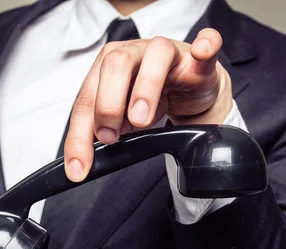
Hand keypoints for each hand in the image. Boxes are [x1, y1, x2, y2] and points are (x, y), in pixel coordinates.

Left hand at [63, 29, 232, 181]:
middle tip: (111, 137)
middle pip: (114, 65)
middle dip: (107, 105)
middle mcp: (133, 53)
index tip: (80, 167)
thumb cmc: (154, 98)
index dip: (80, 135)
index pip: (87, 100)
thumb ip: (105, 131)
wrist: (191, 90)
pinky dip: (205, 45)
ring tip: (141, 119)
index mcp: (106, 68)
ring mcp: (167, 53)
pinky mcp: (198, 59)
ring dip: (145, 88)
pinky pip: (205, 47)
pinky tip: (201, 51)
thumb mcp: (123, 119)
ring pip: (154, 56)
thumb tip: (88, 156)